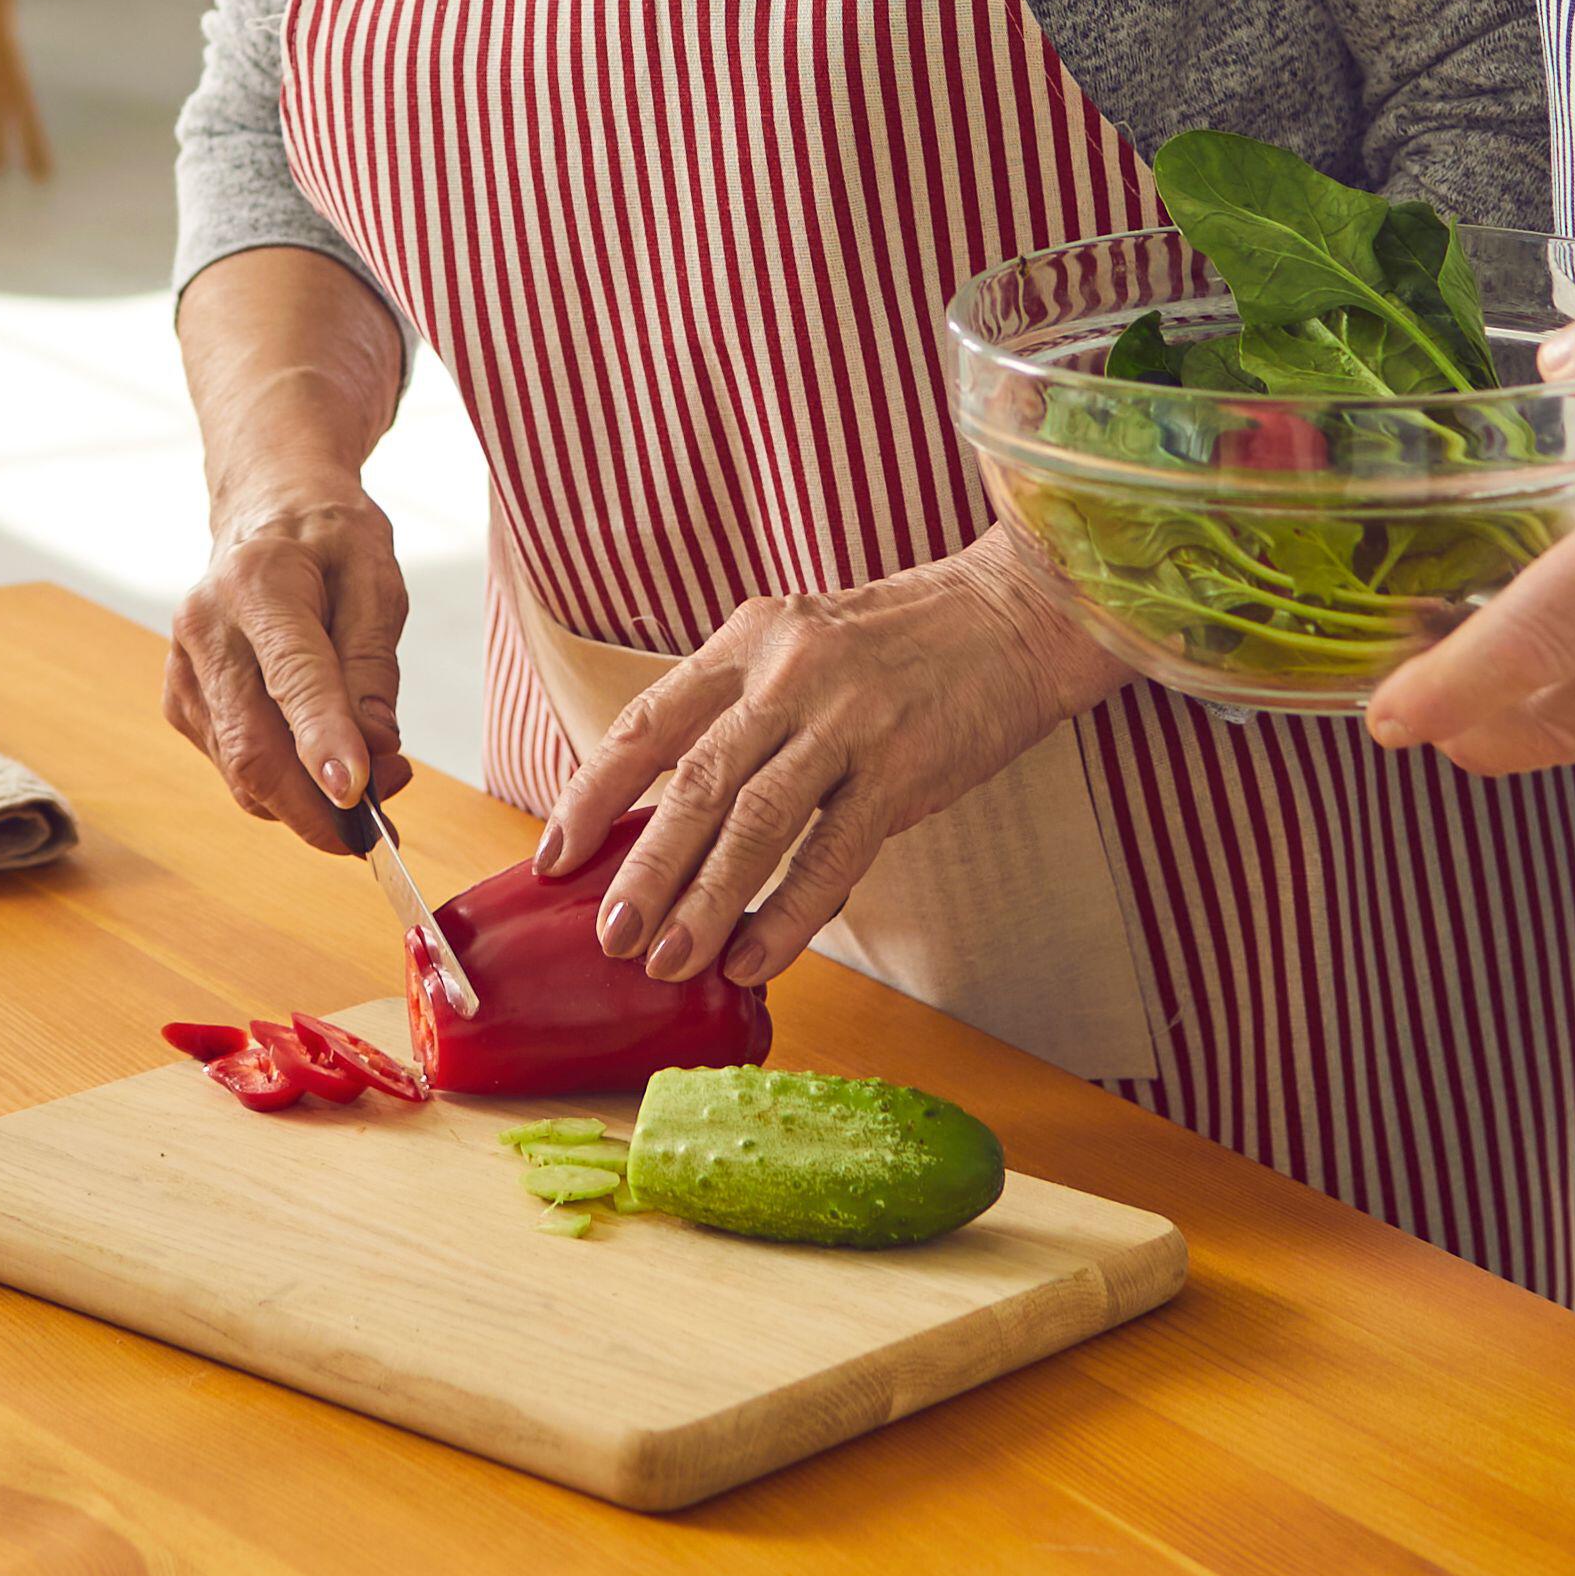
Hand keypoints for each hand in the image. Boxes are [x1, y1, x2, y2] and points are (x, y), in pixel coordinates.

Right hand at [165, 491, 406, 852]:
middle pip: (253, 748)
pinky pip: (235, 768)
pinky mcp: (180, 702)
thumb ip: (373, 665)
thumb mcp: (376, 581)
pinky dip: (284, 786)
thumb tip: (374, 750)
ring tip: (370, 775)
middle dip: (318, 808)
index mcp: (257, 584)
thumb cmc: (329, 542)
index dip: (324, 742)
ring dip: (308, 802)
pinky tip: (321, 759)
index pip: (292, 677)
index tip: (358, 795)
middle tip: (383, 821)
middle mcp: (204, 628)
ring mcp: (183, 670)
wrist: (265, 510)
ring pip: (243, 772)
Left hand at [535, 538, 1122, 989]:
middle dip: (643, 867)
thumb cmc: (904, 643)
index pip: (650, 722)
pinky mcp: (903, 766)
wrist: (1019, 614)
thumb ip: (743, 712)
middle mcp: (788, 672)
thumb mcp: (804, 645)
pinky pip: (833, 853)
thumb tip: (671, 817)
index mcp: (749, 637)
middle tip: (608, 936)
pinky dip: (788, 913)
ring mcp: (847, 719)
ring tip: (666, 961)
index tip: (555, 856)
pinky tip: (756, 959)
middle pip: (695, 781)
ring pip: (755, 822)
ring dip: (705, 901)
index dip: (594, 793)